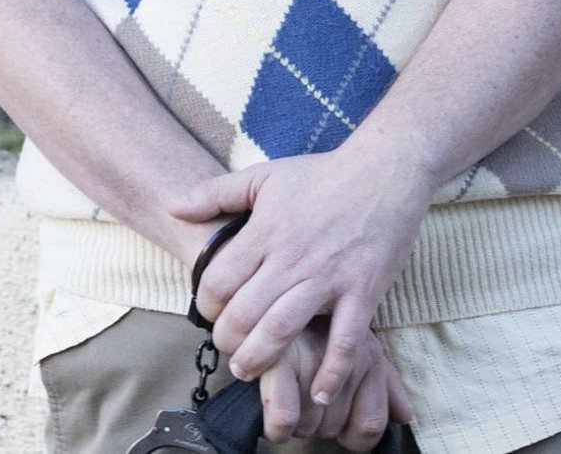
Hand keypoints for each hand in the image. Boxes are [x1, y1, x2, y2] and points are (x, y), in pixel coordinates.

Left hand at [172, 145, 433, 401]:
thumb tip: (172, 207)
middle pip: (243, 315)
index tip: (214, 311)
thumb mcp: (266, 175)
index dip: (206, 305)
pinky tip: (319, 390)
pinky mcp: (363, 290)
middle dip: (226, 340)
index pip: (217, 283)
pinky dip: (332, 370)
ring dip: (259, 359)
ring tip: (252, 368)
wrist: (388, 169)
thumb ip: (216, 192)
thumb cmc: (325, 174)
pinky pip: (346, 340)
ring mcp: (329, 277)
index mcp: (266, 232)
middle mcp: (293, 259)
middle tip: (230, 346)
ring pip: (282, 331)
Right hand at [257, 317, 415, 449]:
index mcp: (370, 357)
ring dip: (293, 425)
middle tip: (300, 401)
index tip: (333, 424)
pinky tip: (270, 413)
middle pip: (334, 428)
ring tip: (284, 398)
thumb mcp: (361, 347)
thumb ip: (385, 385)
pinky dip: (278, 427)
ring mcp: (317, 355)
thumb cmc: (320, 320)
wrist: (282, 269)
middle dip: (315, 425)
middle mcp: (350, 357)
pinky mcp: (279, 357)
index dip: (352, 436)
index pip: (371, 424)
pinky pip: (286, 418)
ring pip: (309, 427)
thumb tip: (405, 416)